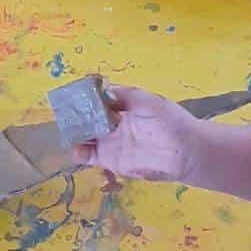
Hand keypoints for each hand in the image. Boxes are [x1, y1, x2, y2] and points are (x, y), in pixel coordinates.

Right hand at [75, 85, 198, 181]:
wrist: (186, 152)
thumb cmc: (171, 121)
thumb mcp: (149, 101)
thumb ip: (126, 95)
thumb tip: (102, 90)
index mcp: (122, 107)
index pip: (97, 101)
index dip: (85, 98)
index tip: (73, 96)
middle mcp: (112, 124)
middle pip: (87, 119)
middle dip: (75, 116)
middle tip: (64, 114)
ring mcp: (110, 142)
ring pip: (85, 136)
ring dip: (74, 134)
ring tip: (67, 131)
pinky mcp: (111, 160)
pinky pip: (90, 156)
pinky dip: (79, 152)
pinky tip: (77, 148)